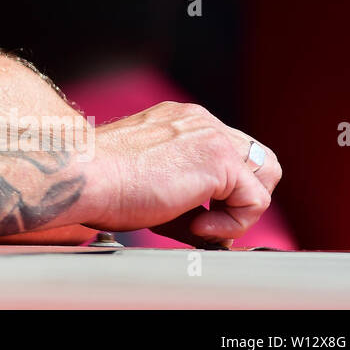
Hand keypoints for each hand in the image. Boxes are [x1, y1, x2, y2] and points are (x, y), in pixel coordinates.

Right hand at [81, 101, 281, 245]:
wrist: (84, 176)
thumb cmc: (101, 183)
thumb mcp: (150, 177)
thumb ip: (184, 190)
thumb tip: (211, 229)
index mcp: (180, 120)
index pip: (228, 149)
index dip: (222, 188)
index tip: (195, 213)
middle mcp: (200, 120)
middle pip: (257, 158)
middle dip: (240, 196)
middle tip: (207, 221)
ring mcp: (213, 137)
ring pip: (265, 176)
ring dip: (239, 208)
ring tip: (201, 224)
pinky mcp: (221, 161)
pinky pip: (255, 202)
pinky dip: (230, 224)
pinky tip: (195, 225)